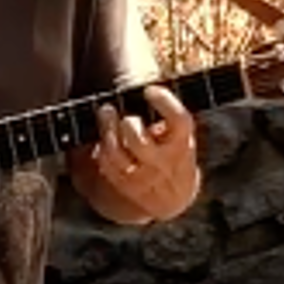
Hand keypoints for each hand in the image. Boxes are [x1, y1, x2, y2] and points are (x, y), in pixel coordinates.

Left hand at [84, 86, 199, 221]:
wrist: (174, 197)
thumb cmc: (174, 152)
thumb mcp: (180, 136)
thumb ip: (166, 117)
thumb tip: (141, 86)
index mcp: (182, 143)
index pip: (178, 120)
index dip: (164, 102)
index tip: (149, 90)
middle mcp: (163, 162)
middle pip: (138, 140)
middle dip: (125, 122)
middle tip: (114, 107)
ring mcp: (143, 176)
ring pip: (116, 154)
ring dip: (106, 130)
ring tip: (106, 113)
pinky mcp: (125, 185)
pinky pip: (107, 165)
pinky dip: (101, 148)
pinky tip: (104, 137)